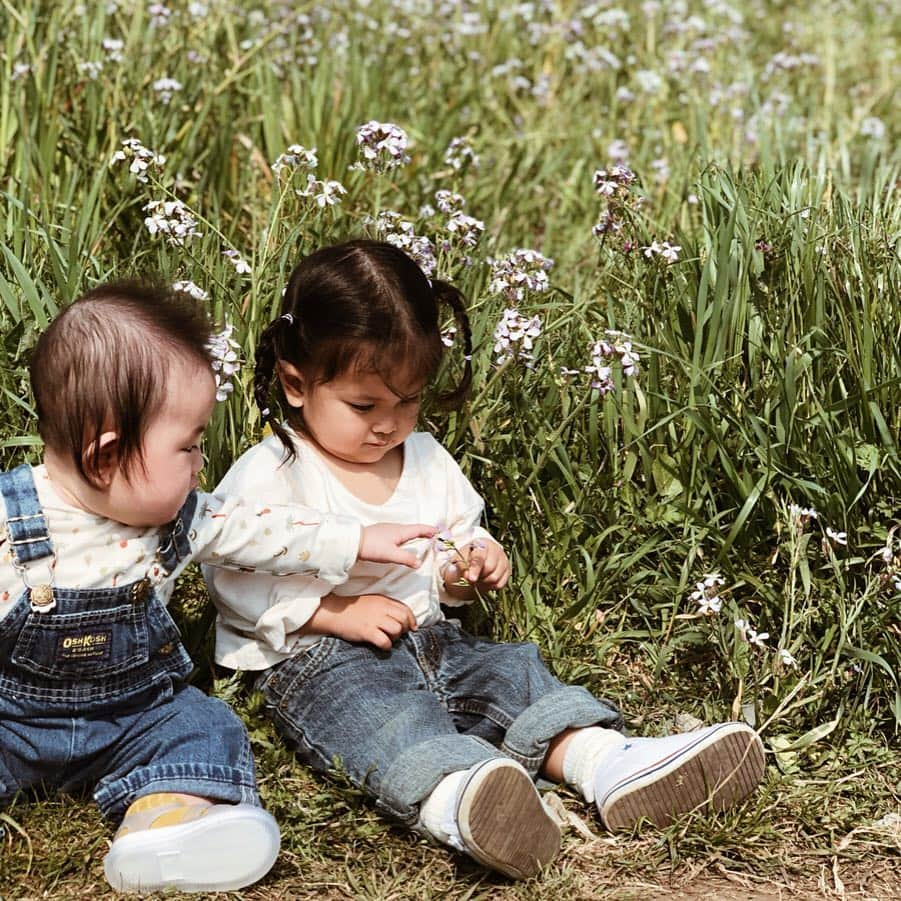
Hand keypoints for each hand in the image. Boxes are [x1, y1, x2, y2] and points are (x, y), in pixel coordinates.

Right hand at [302, 593, 416, 649]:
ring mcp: (374, 620)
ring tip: (389, 639)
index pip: (405, 609)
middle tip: (399, 635)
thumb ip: (386, 608)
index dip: (411, 620)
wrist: (334, 612)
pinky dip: (386, 646)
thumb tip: (402, 620)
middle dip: (405, 629)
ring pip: (397, 630)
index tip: (412, 628)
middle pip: (404, 619)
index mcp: (383, 601)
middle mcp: (381, 609)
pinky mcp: (367, 631)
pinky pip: (385, 641)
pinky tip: (382, 645)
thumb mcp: (372, 602)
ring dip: (396, 637)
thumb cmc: (353, 609)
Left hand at [358, 522, 435, 567]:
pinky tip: (401, 542)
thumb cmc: (372, 547)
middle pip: (413, 528)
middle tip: (432, 535)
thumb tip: (419, 563)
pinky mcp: (381, 533)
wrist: (352, 542)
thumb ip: (406, 559)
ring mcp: (387, 529)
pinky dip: (405, 536)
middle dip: (423, 531)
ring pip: (405, 531)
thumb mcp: (391, 555)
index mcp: (400, 531)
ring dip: (414, 534)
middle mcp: (395, 527)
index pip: (419, 529)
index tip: (438, 531)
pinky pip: (398, 533)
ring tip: (419, 539)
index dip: (429, 530)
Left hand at [443, 539, 509, 596]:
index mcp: (482, 543)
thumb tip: (468, 576)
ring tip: (479, 578)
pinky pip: (500, 584)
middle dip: (479, 575)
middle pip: (489, 567)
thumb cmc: (469, 556)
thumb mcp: (461, 558)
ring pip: (495, 578)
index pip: (480, 556)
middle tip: (472, 577)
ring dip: (484, 582)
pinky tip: (486, 581)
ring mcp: (504, 560)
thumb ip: (462, 565)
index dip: (475, 568)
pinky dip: (491, 586)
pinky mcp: (508, 570)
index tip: (471, 579)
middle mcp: (496, 550)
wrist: (479, 557)